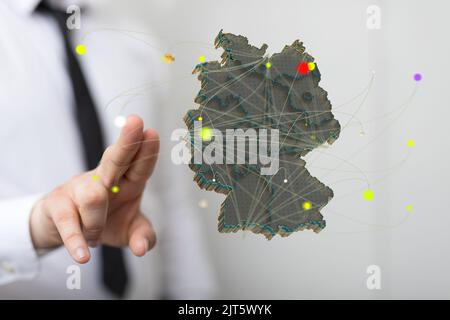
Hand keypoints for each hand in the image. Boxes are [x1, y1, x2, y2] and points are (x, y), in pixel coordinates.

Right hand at [29, 115, 159, 263]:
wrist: (66, 229)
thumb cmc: (104, 221)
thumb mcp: (128, 231)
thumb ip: (143, 236)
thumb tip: (143, 248)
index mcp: (128, 182)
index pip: (140, 165)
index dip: (147, 151)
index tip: (153, 133)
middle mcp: (105, 179)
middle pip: (116, 158)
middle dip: (127, 142)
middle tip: (137, 122)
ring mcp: (79, 188)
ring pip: (94, 199)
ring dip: (97, 224)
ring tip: (95, 234)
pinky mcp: (59, 204)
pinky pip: (70, 222)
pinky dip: (77, 240)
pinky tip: (83, 255)